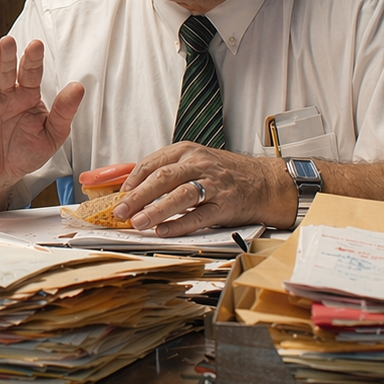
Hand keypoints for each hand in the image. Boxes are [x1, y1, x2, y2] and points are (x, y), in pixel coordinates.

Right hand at [0, 36, 84, 207]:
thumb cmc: (27, 152)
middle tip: (8, 41)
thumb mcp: (53, 135)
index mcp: (26, 96)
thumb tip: (78, 87)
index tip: (36, 45)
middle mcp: (5, 97)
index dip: (32, 59)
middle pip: (4, 72)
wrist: (4, 177)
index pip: (30, 73)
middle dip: (6, 57)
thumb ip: (64, 111)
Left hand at [112, 143, 296, 234]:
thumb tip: (131, 186)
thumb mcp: (194, 162)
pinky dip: (179, 224)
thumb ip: (167, 171)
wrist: (264, 182)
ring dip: (156, 210)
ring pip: (180, 195)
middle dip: (137, 196)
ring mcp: (213, 185)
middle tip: (120, 211)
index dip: (132, 180)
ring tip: (138, 222)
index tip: (119, 194)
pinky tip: (163, 231)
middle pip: (162, 178)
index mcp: (187, 152)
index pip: (152, 163)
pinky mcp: (225, 205)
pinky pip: (199, 216)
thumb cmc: (224, 174)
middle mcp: (199, 165)